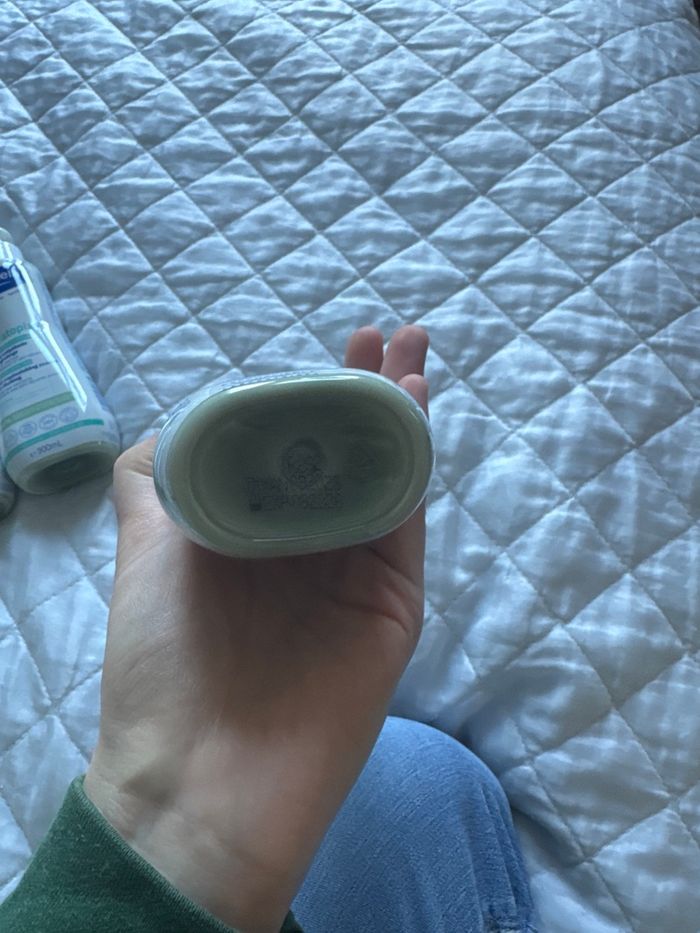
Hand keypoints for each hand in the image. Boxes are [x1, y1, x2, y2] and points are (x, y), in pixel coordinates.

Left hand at [84, 325, 429, 932]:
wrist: (205, 776)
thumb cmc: (165, 662)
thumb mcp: (143, 555)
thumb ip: (156, 484)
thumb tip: (177, 423)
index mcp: (249, 530)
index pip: (290, 446)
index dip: (310, 392)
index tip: (329, 343)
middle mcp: (305, 544)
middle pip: (346, 452)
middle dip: (367, 390)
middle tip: (387, 333)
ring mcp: (353, 572)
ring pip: (384, 477)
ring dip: (400, 414)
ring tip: (412, 354)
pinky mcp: (393, 602)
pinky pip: (405, 520)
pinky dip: (414, 464)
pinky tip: (415, 411)